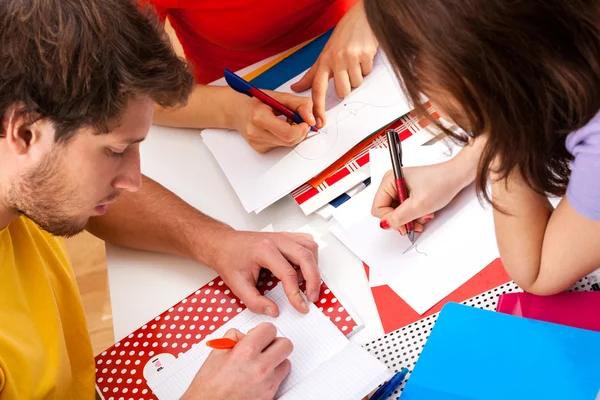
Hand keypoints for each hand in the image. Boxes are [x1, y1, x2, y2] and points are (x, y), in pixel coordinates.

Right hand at [182, 323, 291, 399]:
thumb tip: (247, 335)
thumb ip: (234, 337)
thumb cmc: (208, 385)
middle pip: (286, 345)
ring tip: (261, 364)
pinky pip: (280, 380)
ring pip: (286, 363)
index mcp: (245, 352)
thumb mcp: (217, 352)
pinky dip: (272, 376)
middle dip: (275, 343)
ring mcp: (267, 384)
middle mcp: (260, 367)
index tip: (259, 335)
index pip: (270, 329)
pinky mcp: (269, 396)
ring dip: (276, 361)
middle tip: (264, 347)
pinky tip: (259, 377)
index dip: (263, 331)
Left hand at [206, 230, 319, 316]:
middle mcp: (277, 240)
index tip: (301, 307)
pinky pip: (306, 244)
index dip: (296, 294)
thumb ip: (255, 301)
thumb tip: (273, 311)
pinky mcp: (286, 238)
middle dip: (313, 280)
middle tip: (312, 297)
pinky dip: (310, 258)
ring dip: (313, 267)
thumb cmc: (229, 259)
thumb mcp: (237, 285)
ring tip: (304, 283)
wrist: (223, 244)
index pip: (288, 273)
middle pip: (306, 256)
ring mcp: (283, 236)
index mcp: (264, 250)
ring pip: (310, 248)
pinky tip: (301, 270)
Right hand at [231, 88, 316, 152]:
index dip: (302, 128)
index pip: (289, 133)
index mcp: (259, 117)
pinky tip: (279, 128)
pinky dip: (285, 137)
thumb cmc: (257, 101)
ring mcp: (257, 143)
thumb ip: (300, 104)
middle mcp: (256, 133)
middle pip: (290, 141)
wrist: (236, 110)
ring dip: (294, 134)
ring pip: (287, 145)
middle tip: (300, 120)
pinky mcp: (259, 149)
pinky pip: (280, 146)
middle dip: (300, 132)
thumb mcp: (279, 96)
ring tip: (288, 122)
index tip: (305, 120)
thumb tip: (312, 119)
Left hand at [290, 1, 377, 123]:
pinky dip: (366, 68)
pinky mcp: (366, 55)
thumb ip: (312, 74)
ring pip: (356, 84)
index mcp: (324, 62)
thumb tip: (296, 88)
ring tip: (355, 62)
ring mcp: (351, 58)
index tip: (318, 122)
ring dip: (357, 76)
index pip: (317, 89)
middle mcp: (336, 60)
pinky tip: (363, 56)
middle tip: (346, 72)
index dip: (317, 108)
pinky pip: (367, 73)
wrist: (361, 17)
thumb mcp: (324, 54)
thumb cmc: (342, 37)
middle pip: (342, 92)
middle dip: (346, 86)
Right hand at [372, 161, 467, 232]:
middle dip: (401, 220)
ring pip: (396, 211)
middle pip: (387, 210)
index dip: (390, 219)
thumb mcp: (419, 205)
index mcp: (390, 180)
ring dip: (410, 218)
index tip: (404, 225)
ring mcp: (401, 186)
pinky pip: (405, 208)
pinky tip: (424, 213)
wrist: (458, 175)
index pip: (378, 208)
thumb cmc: (441, 182)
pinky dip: (414, 214)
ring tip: (423, 216)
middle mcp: (393, 182)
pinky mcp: (409, 190)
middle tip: (414, 224)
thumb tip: (385, 224)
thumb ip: (399, 217)